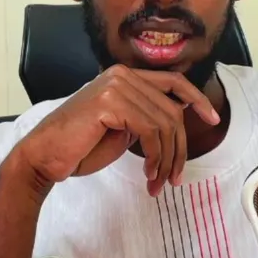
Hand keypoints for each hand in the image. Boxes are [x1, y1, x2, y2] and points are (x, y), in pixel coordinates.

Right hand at [11, 65, 220, 196]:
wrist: (44, 157)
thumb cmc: (80, 147)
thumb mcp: (122, 128)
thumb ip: (145, 118)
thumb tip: (177, 119)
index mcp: (124, 77)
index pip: (173, 82)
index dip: (196, 99)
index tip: (213, 119)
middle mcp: (121, 75)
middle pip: (172, 110)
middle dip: (178, 149)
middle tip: (175, 178)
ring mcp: (115, 86)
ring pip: (164, 123)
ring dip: (166, 160)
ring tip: (159, 182)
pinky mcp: (110, 103)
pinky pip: (150, 131)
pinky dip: (155, 157)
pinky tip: (148, 174)